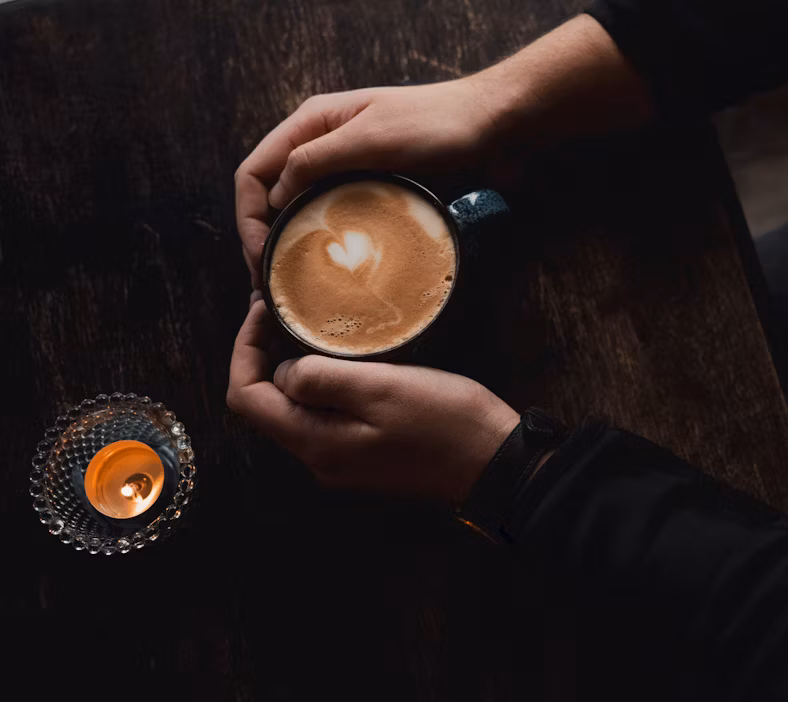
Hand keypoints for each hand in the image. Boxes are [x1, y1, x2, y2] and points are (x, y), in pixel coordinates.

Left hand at [226, 298, 519, 502]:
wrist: (497, 463)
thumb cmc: (446, 423)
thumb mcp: (381, 388)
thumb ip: (321, 380)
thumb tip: (283, 372)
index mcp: (316, 443)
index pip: (247, 397)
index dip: (244, 349)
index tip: (265, 308)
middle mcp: (320, 459)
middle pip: (267, 405)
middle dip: (264, 354)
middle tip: (283, 308)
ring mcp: (343, 461)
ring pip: (296, 410)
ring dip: (294, 368)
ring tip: (310, 326)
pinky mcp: (366, 455)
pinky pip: (325, 417)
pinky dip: (321, 384)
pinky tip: (344, 359)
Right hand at [234, 79, 504, 286]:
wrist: (497, 127)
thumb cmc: (438, 125)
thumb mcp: (371, 138)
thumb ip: (316, 161)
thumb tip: (272, 198)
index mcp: (313, 123)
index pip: (255, 172)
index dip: (246, 217)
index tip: (258, 259)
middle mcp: (325, 146)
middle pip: (273, 197)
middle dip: (265, 239)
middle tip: (273, 286)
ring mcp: (353, 170)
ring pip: (306, 212)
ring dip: (297, 247)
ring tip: (299, 288)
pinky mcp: (380, 191)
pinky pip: (344, 220)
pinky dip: (333, 246)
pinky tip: (337, 274)